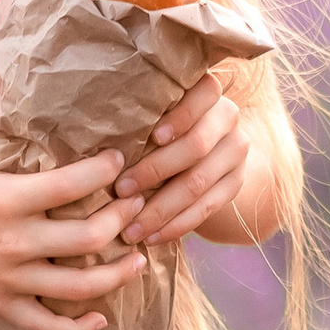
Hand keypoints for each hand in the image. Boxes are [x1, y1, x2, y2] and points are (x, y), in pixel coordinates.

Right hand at [0, 129, 142, 329]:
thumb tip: (34, 120)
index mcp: (3, 199)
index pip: (72, 184)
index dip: (105, 170)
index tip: (118, 160)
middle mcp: (12, 242)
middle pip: (89, 238)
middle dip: (123, 219)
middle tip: (135, 204)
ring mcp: (6, 279)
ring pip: (80, 287)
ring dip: (118, 274)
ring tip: (138, 258)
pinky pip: (47, 327)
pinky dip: (79, 329)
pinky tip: (101, 317)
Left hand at [117, 77, 251, 248]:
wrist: (206, 149)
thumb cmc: (158, 127)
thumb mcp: (154, 113)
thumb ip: (139, 118)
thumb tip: (94, 141)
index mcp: (207, 92)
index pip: (203, 94)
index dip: (180, 116)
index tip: (151, 136)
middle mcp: (228, 117)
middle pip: (195, 146)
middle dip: (154, 171)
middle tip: (120, 192)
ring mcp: (235, 152)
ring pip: (197, 183)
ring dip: (160, 210)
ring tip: (130, 228)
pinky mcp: (235, 183)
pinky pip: (206, 209)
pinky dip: (175, 226)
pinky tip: (151, 237)